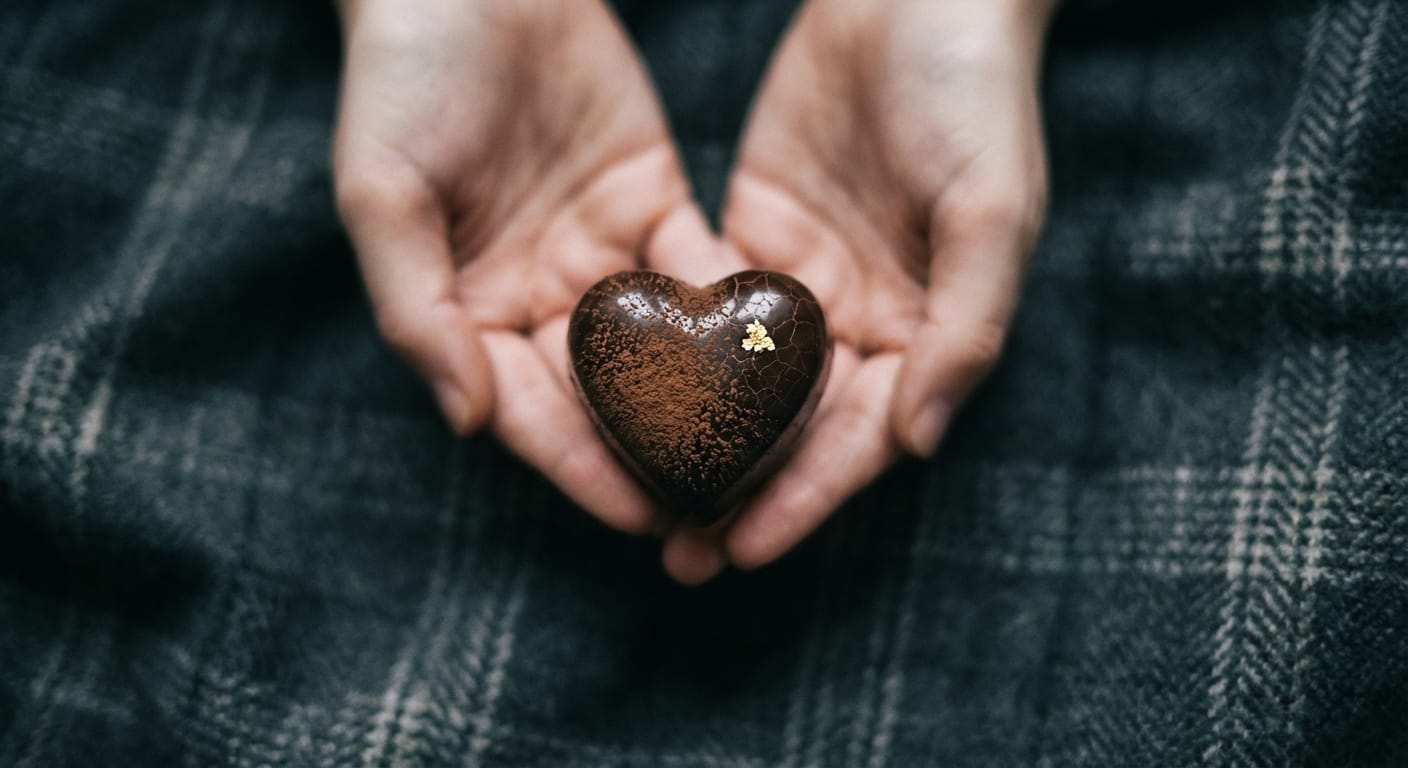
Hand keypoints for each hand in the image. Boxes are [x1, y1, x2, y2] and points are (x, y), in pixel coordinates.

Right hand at [333, 0, 721, 533]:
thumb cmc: (402, 77)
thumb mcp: (382, 194)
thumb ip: (418, 309)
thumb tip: (466, 419)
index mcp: (468, 309)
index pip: (528, 411)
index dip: (580, 467)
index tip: (639, 519)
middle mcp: (538, 296)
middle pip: (603, 397)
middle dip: (656, 458)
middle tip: (719, 515)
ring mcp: (599, 252)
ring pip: (660, 347)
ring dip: (707, 405)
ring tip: (764, 459)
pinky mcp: (651, 201)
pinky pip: (698, 271)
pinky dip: (733, 314)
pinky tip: (781, 359)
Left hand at [663, 0, 1055, 581]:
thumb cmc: (974, 95)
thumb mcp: (990, 209)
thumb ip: (964, 328)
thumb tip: (917, 443)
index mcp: (927, 331)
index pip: (862, 439)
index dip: (806, 499)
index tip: (743, 550)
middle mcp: (863, 321)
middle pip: (795, 430)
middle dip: (740, 494)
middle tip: (677, 555)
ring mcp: (803, 283)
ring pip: (743, 385)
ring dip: (694, 444)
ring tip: (632, 499)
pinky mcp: (752, 234)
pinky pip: (707, 312)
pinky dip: (672, 359)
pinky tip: (621, 400)